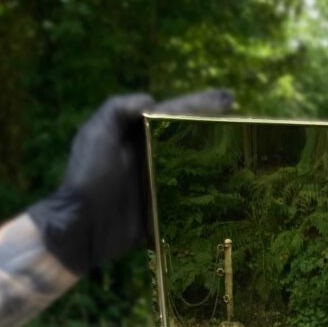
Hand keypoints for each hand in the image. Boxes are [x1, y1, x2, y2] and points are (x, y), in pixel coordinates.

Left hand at [28, 90, 232, 274]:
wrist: (82, 227)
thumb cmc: (86, 178)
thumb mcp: (96, 135)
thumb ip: (118, 109)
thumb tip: (152, 99)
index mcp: (137, 135)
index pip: (174, 113)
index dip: (201, 105)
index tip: (229, 99)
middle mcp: (150, 156)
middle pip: (188, 137)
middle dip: (215, 129)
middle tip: (244, 123)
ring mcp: (158, 183)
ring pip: (192, 166)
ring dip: (216, 161)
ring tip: (243, 154)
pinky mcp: (162, 210)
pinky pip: (189, 199)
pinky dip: (207, 195)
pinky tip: (229, 191)